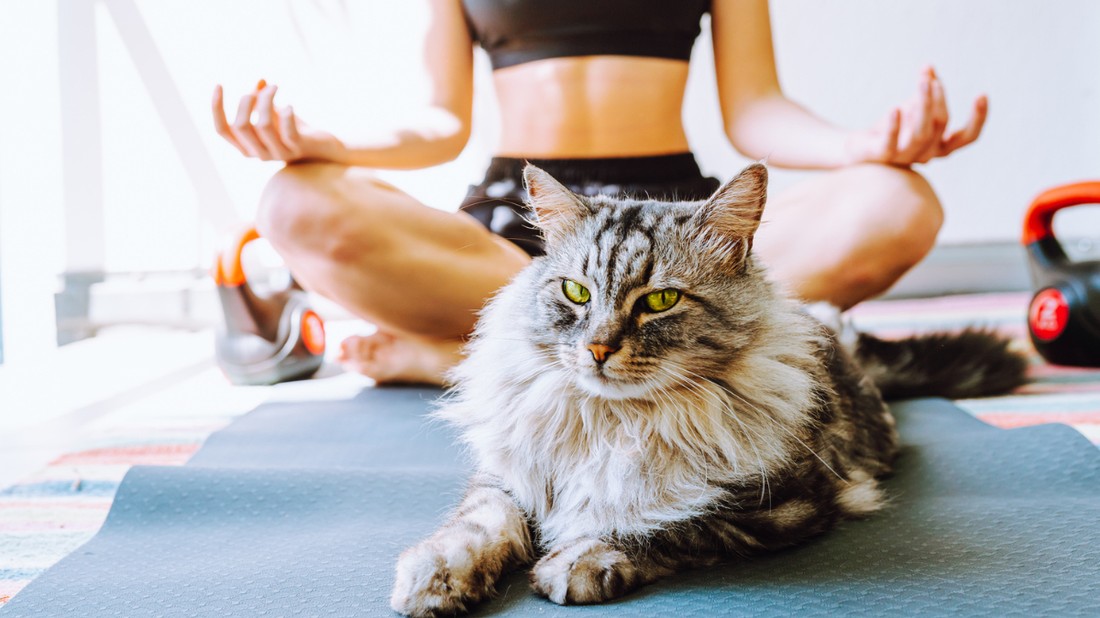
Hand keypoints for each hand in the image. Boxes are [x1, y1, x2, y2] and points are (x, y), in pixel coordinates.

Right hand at [212, 80, 339, 161]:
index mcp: (245, 146)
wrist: (322, 146)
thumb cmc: (292, 128)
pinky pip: (287, 132)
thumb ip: (262, 99)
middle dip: (246, 101)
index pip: (222, 130)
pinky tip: (289, 106)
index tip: (219, 84)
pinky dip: (287, 114)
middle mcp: (258, 153)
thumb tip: (261, 80)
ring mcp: (277, 153)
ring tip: (275, 87)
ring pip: (262, 125)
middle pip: (240, 126)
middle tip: (261, 87)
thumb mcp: (273, 111)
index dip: (217, 108)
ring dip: (266, 100)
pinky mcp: (297, 149)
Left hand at [845, 67, 987, 166]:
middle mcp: (927, 154)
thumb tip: (928, 67)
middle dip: (938, 98)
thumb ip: (925, 89)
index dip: (978, 118)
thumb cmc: (892, 127)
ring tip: (922, 82)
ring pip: (921, 133)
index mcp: (940, 145)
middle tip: (930, 79)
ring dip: (924, 105)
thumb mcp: (912, 105)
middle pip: (941, 124)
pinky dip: (894, 126)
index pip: (967, 137)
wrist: (858, 148)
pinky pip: (891, 142)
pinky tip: (894, 108)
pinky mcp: (882, 156)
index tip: (982, 94)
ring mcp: (905, 157)